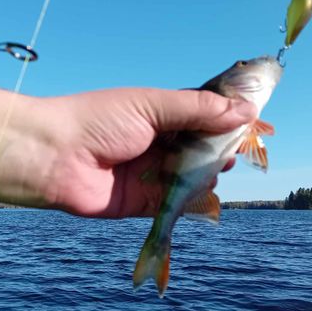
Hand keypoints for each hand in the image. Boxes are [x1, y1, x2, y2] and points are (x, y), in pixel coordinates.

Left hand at [40, 88, 256, 217]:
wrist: (54, 158)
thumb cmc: (98, 121)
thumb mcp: (152, 106)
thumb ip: (199, 110)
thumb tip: (246, 111)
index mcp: (159, 114)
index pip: (204, 116)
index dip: (229, 120)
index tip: (257, 124)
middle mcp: (157, 143)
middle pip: (202, 148)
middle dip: (221, 149)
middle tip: (234, 149)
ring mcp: (151, 174)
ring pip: (193, 177)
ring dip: (208, 173)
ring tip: (217, 166)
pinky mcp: (143, 204)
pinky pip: (176, 205)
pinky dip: (192, 200)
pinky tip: (206, 192)